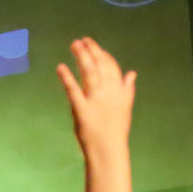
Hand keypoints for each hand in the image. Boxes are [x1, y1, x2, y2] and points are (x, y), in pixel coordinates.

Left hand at [56, 37, 135, 156]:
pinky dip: (67, 77)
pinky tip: (60, 67)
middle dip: (90, 50)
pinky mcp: (82, 111)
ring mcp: (96, 101)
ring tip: (73, 45)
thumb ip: (127, 88)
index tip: (92, 44)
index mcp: (120, 91)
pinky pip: (74, 91)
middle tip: (79, 41)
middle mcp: (109, 93)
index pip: (111, 66)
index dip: (101, 53)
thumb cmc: (115, 130)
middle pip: (100, 65)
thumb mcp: (125, 107)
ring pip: (89, 73)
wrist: (108, 150)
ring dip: (81, 56)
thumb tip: (132, 73)